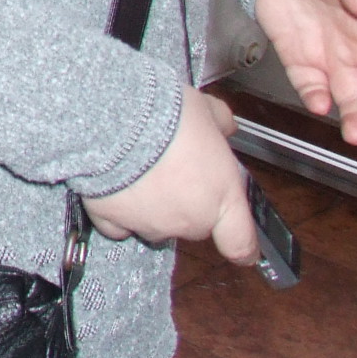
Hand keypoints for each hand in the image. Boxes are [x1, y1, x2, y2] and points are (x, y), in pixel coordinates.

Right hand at [84, 88, 258, 263]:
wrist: (115, 121)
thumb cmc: (167, 117)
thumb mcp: (205, 108)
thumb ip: (220, 122)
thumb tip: (225, 126)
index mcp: (222, 197)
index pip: (241, 242)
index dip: (243, 248)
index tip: (242, 249)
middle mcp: (190, 220)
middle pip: (194, 225)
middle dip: (187, 204)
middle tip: (173, 171)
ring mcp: (151, 224)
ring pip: (156, 225)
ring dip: (152, 207)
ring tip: (139, 173)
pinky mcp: (113, 221)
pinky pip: (118, 225)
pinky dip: (118, 212)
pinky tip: (114, 189)